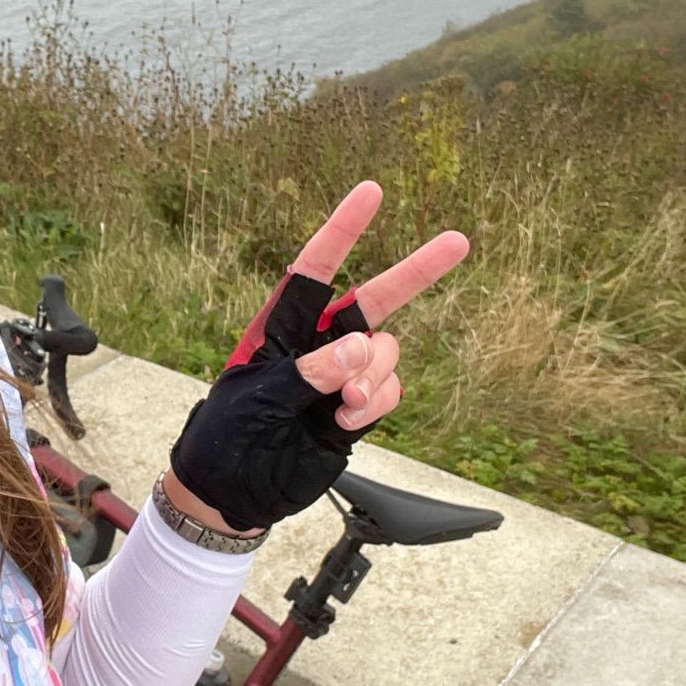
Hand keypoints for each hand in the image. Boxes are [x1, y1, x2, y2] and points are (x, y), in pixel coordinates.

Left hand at [166, 182, 467, 533]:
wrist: (234, 493)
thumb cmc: (227, 438)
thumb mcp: (258, 399)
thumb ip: (309, 371)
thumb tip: (359, 347)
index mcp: (280, 328)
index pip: (314, 271)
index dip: (343, 230)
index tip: (371, 192)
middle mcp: (317, 345)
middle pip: (374, 299)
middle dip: (416, 272)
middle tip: (459, 241)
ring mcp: (341, 377)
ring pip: (386, 352)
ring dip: (375, 374)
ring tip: (345, 404)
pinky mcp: (356, 411)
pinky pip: (388, 391)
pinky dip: (376, 402)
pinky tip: (347, 420)